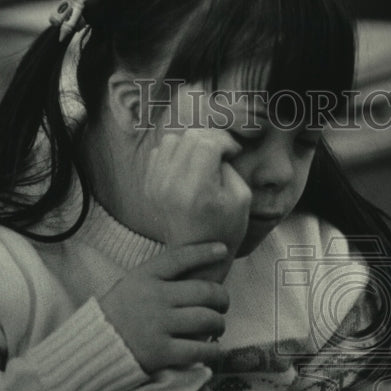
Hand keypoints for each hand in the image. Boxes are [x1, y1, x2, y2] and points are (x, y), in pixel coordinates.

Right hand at [99, 242, 229, 372]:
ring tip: (217, 328)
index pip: (180, 257)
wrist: (92, 347)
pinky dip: (214, 350)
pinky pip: (200, 349)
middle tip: (222, 305)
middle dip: (222, 299)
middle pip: (205, 291)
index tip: (222, 250)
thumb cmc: (118, 316)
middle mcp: (154, 298)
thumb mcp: (131, 285)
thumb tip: (197, 272)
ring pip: (208, 320)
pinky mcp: (162, 352)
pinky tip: (214, 350)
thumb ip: (158, 278)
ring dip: (219, 324)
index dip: (205, 251)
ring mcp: (158, 325)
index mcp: (145, 277)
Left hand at [144, 127, 250, 276]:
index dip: (225, 140)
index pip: (207, 142)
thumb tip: (216, 146)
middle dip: (210, 138)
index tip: (234, 151)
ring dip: (190, 143)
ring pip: (171, 139)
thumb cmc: (225, 228)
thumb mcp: (241, 197)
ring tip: (203, 157)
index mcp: (197, 189)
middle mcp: (171, 184)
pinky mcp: (149, 186)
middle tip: (222, 152)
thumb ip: (229, 165)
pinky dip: (175, 152)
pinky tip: (187, 166)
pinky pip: (159, 152)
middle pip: (190, 136)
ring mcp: (156, 185)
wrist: (195, 254)